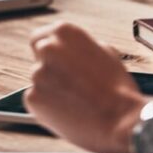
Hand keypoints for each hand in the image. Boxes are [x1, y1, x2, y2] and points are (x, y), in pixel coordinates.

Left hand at [24, 23, 145, 152]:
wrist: (120, 120)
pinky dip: (47, 106)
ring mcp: (37, 73)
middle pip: (38, 56)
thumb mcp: (106, 53)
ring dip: (51, 89)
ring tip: (76, 101)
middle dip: (50, 67)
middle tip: (68, 82)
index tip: (56, 60)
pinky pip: (36, 100)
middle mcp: (47, 49)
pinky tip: (68, 111)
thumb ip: (82, 47)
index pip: (41, 36)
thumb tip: (72, 50)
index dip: (51, 50)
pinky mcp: (32, 97)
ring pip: (39, 80)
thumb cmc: (118, 89)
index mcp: (65, 32)